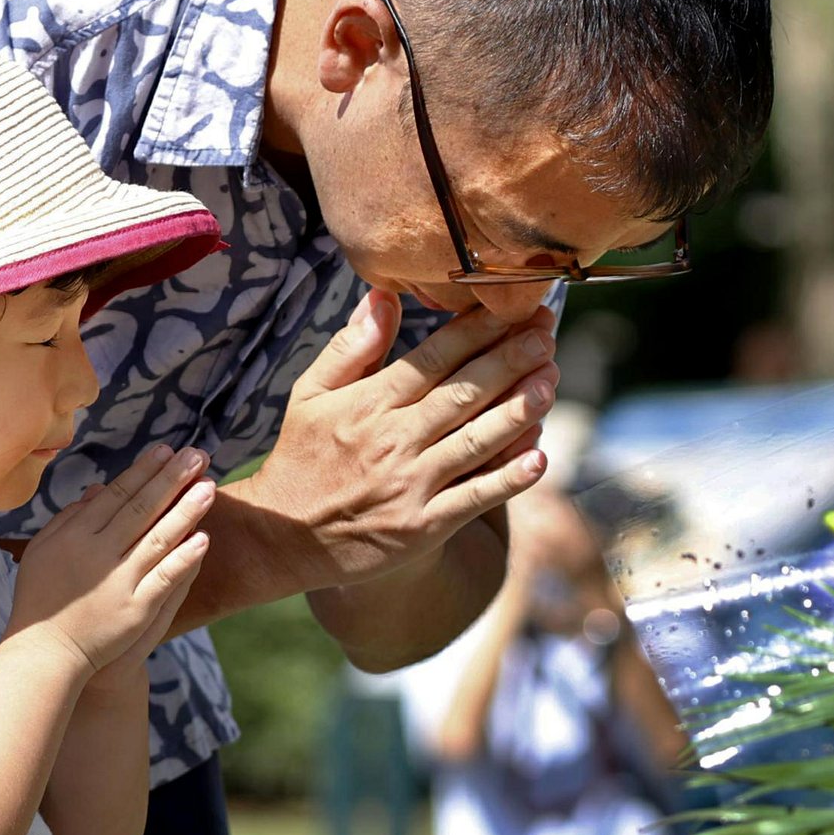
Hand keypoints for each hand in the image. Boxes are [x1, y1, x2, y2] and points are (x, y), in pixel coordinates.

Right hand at [10, 445, 213, 674]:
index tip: (165, 450)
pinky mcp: (135, 609)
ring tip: (209, 487)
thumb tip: (97, 489)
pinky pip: (164, 578)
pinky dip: (184, 558)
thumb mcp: (44, 551)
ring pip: (157, 538)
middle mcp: (97, 553)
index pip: (116, 495)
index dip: (143, 471)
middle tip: (198, 455)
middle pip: (140, 508)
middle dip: (171, 479)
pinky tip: (204, 539)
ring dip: (185, 511)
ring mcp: (118, 581)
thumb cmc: (41, 598)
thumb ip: (69, 518)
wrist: (44, 651)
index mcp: (75, 535)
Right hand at [239, 290, 556, 596]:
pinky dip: (508, 480)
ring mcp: (410, 485)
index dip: (477, 330)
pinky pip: (473, 499)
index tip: (512, 308)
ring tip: (551, 382)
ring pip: (475, 441)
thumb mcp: (310, 393)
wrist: (282, 539)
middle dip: (509, 360)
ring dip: (518, 411)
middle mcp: (393, 440)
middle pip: (462, 393)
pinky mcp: (422, 528)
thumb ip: (350, 347)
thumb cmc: (302, 459)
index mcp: (368, 403)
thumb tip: (383, 296)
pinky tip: (540, 459)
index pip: (433, 358)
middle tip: (546, 334)